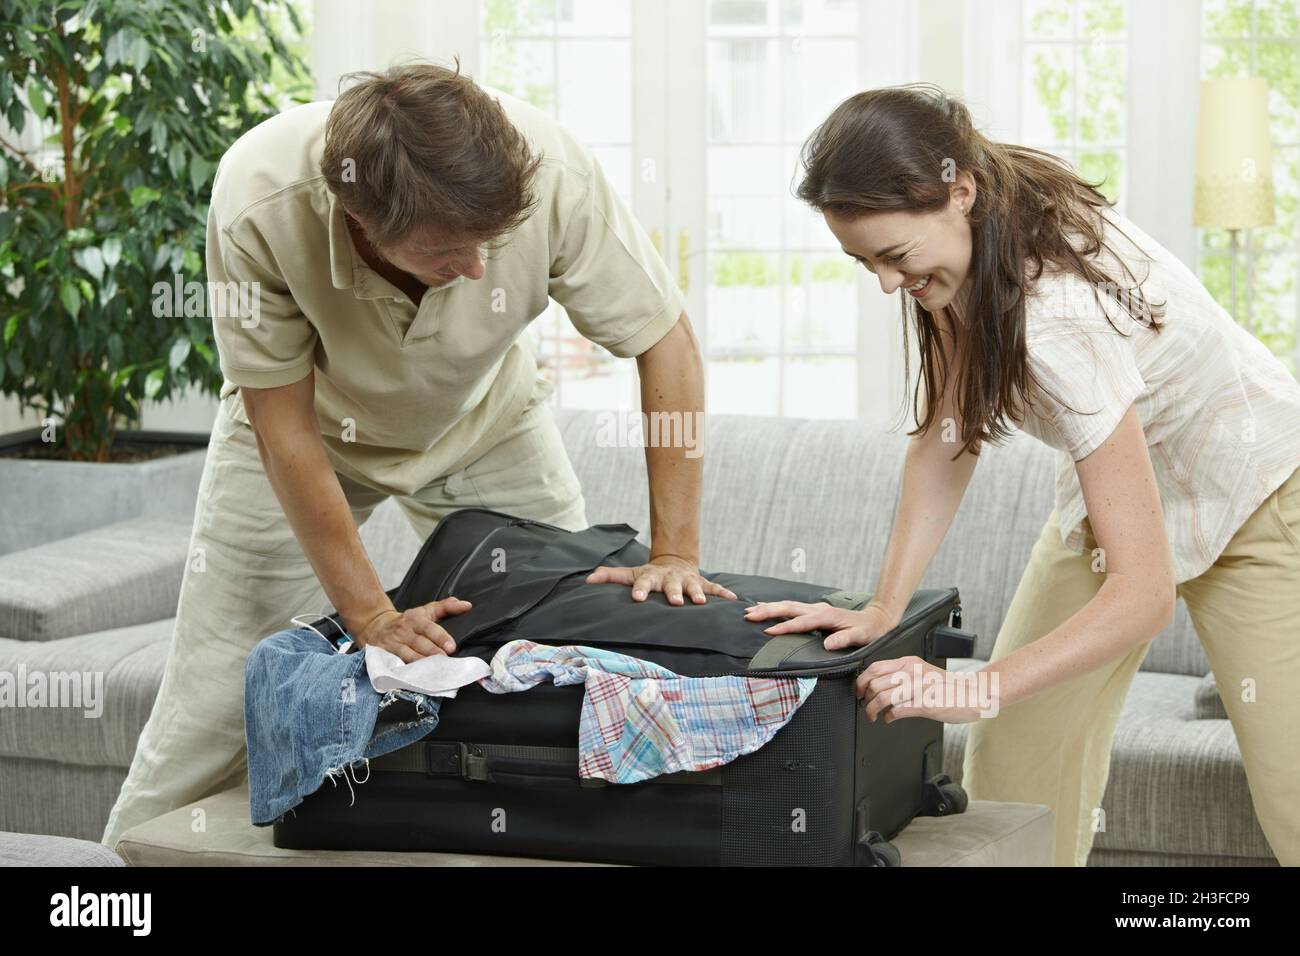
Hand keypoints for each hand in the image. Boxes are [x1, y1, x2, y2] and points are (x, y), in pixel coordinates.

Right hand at [352, 597, 471, 662]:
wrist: (375, 626)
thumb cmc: (407, 621)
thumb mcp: (425, 611)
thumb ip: (446, 607)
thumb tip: (467, 605)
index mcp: (414, 619)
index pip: (429, 627)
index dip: (440, 637)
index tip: (451, 647)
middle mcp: (402, 631)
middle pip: (418, 643)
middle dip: (432, 653)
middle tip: (444, 660)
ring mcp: (392, 644)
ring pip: (406, 655)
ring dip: (420, 664)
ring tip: (433, 671)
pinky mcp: (383, 656)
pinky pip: (394, 665)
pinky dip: (403, 672)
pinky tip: (413, 678)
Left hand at [585, 555, 738, 604]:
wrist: (674, 562)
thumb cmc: (649, 575)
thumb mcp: (630, 573)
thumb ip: (610, 576)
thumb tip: (586, 579)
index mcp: (652, 577)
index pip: (643, 583)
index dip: (640, 590)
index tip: (637, 598)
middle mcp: (670, 578)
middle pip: (672, 586)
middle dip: (675, 593)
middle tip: (676, 602)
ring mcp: (688, 580)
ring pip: (694, 586)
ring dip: (698, 594)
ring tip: (702, 602)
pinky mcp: (702, 582)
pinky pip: (714, 588)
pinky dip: (724, 593)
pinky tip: (733, 600)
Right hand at [743, 600, 897, 649]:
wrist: (876, 619)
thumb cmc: (869, 631)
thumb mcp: (860, 637)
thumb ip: (844, 640)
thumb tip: (827, 645)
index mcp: (826, 616)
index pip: (800, 622)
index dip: (784, 627)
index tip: (768, 631)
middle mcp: (818, 609)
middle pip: (788, 608)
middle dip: (768, 611)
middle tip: (749, 615)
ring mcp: (816, 608)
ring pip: (788, 606)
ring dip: (769, 607)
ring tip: (751, 610)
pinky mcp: (815, 611)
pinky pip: (792, 608)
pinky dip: (778, 608)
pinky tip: (768, 609)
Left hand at [856, 656, 990, 723]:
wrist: (973, 694)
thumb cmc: (947, 687)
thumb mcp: (922, 672)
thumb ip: (902, 674)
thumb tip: (878, 684)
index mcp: (909, 663)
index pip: (874, 668)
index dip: (861, 681)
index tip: (859, 691)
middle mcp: (912, 672)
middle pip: (875, 684)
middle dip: (865, 698)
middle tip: (866, 706)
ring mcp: (918, 688)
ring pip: (882, 698)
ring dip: (872, 710)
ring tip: (874, 716)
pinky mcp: (924, 704)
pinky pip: (896, 711)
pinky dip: (888, 717)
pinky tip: (889, 719)